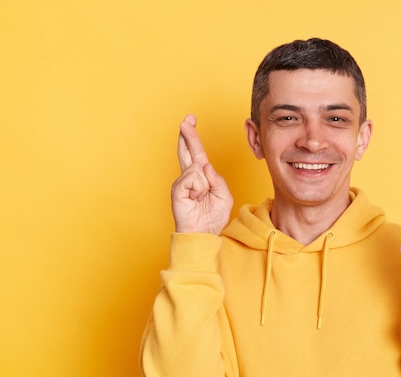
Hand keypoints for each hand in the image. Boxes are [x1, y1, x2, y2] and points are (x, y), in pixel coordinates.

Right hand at [171, 114, 232, 233]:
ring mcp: (182, 182)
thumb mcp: (223, 195)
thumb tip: (203, 165)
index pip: (197, 152)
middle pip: (188, 150)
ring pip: (197, 168)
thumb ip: (216, 179)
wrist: (204, 234)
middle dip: (188, 134)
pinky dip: (198, 189)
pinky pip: (193, 178)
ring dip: (204, 185)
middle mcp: (190, 176)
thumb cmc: (213, 217)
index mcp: (201, 176)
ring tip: (201, 198)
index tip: (191, 120)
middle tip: (187, 119)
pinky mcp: (177, 189)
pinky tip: (195, 199)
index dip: (193, 137)